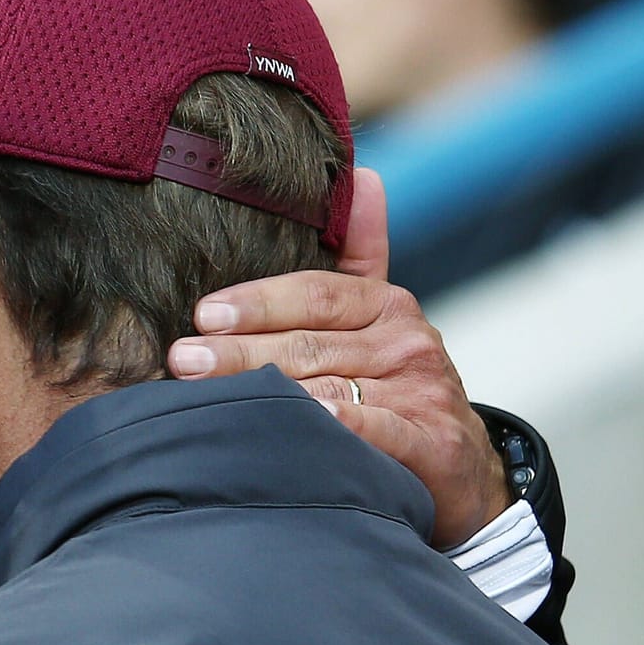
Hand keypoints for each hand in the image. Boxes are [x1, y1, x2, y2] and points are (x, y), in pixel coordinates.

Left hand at [164, 167, 509, 548]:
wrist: (461, 469)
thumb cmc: (395, 389)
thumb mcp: (377, 320)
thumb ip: (360, 255)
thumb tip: (364, 175)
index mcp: (385, 305)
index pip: (313, 293)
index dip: (256, 302)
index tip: (202, 313)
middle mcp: (407, 340)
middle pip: (308, 343)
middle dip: (239, 353)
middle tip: (182, 360)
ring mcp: (423, 390)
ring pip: (329, 389)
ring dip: (267, 395)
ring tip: (210, 402)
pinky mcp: (434, 441)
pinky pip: (378, 429)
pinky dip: (342, 427)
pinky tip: (305, 424)